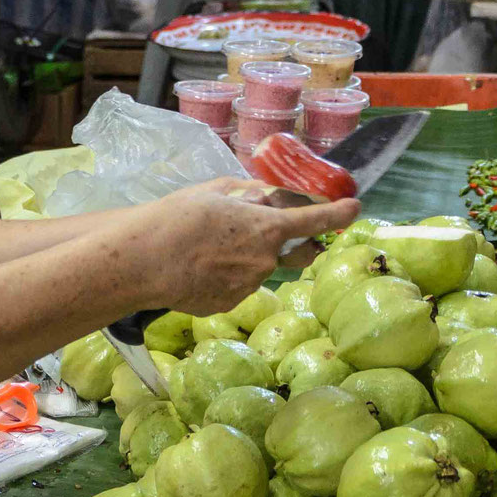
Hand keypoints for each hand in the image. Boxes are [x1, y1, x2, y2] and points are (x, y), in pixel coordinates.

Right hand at [130, 179, 358, 314]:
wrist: (142, 262)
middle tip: (270, 233)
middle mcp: (266, 261)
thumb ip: (249, 194)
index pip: (316, 219)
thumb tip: (267, 197)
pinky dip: (224, 276)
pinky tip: (198, 269)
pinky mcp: (227, 304)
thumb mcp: (215, 191)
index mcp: (267, 227)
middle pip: (295, 252)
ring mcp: (248, 287)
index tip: (354, 208)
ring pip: (260, 269)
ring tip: (208, 249)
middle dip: (294, 243)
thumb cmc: (177, 218)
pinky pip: (236, 286)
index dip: (339, 213)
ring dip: (247, 258)